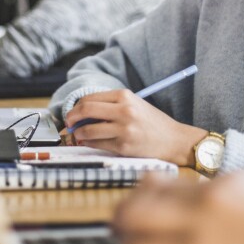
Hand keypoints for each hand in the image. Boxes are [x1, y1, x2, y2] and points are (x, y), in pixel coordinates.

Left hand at [64, 89, 205, 164]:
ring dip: (78, 133)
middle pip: (86, 110)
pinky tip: (89, 142)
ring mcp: (124, 129)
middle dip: (72, 117)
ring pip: (88, 129)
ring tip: (78, 135)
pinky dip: (89, 143)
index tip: (72, 113)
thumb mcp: (134, 104)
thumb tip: (82, 111)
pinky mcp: (123, 147)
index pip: (90, 98)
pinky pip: (97, 144)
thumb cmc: (152, 122)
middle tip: (68, 123)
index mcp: (125, 96)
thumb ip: (111, 105)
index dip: (76, 106)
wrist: (174, 140)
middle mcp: (124, 110)